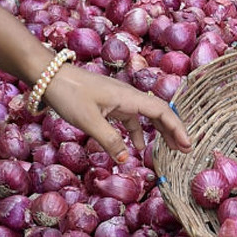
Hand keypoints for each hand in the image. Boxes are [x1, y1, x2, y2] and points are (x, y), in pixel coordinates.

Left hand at [44, 64, 191, 161]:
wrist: (49, 76)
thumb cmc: (69, 94)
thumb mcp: (89, 121)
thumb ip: (110, 141)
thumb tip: (127, 161)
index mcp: (129, 98)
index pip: (163, 112)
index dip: (177, 128)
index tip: (187, 144)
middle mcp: (129, 97)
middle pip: (159, 113)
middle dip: (174, 131)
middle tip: (185, 149)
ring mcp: (120, 100)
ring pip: (146, 117)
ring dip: (159, 132)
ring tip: (169, 149)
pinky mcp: (110, 105)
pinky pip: (131, 119)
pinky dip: (138, 133)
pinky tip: (137, 147)